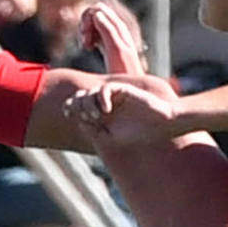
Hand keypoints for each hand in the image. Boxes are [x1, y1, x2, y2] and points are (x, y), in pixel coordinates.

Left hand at [63, 80, 177, 145]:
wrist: (160, 125)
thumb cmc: (138, 133)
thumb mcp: (111, 137)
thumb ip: (93, 130)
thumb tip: (78, 120)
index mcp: (100, 113)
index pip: (78, 105)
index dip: (68, 106)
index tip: (67, 114)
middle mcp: (104, 102)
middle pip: (80, 96)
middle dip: (77, 105)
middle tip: (88, 116)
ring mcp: (113, 95)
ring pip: (90, 92)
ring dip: (89, 104)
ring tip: (97, 116)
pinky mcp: (122, 89)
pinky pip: (105, 89)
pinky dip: (101, 99)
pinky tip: (106, 110)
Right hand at [80, 3, 146, 75]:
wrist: (130, 86)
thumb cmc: (124, 71)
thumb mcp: (116, 50)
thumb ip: (108, 31)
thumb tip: (96, 13)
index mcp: (119, 27)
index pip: (98, 9)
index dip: (87, 19)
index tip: (86, 37)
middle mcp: (115, 28)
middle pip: (93, 13)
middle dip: (84, 25)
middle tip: (84, 43)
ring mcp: (111, 35)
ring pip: (91, 22)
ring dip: (84, 31)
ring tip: (85, 47)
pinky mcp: (107, 43)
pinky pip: (93, 31)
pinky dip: (87, 37)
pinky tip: (87, 48)